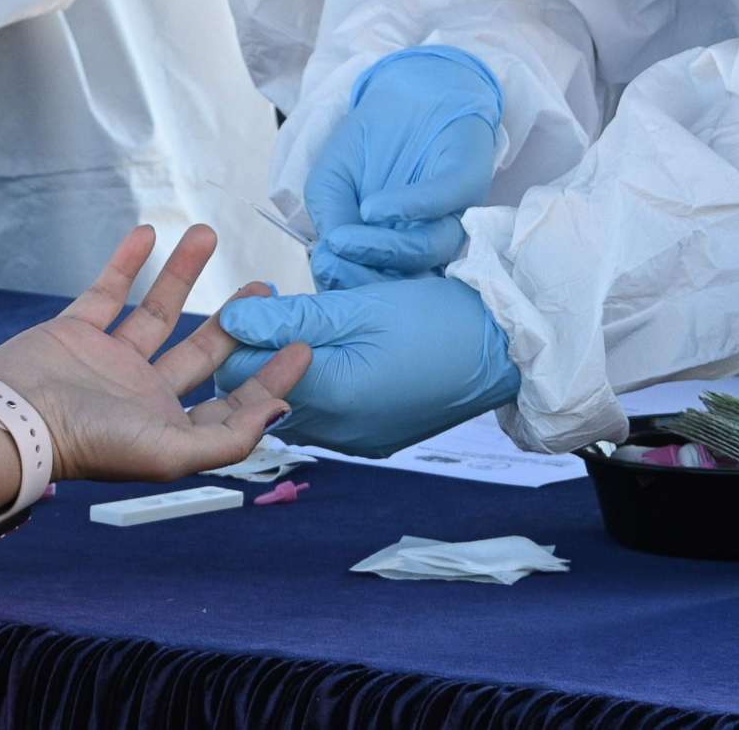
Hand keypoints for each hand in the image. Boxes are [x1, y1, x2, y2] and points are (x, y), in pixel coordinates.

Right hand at [0, 223, 312, 482]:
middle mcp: (144, 394)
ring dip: (183, 273)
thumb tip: (279, 410)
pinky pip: (109, 290)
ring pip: (158, 311)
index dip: (269, 378)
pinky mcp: (77, 332)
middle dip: (235, 322)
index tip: (302, 345)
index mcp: (168, 428)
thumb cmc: (89, 444)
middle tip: (264, 290)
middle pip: (202, 353)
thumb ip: (228, 438)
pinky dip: (127, 262)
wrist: (11, 420)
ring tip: (207, 233)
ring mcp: (110, 361)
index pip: (231, 403)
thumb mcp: (170, 453)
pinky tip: (149, 234)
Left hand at [212, 275, 521, 457]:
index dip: (242, 332)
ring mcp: (356, 441)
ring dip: (289, 367)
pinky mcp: (373, 439)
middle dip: (262, 349)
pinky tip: (339, 353)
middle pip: (262, 395)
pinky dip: (319, 383)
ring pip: (292, 404)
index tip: (263, 296)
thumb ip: (292, 318)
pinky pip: (325, 414)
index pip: (242, 378)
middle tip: (282, 304)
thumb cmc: (438, 321)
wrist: (507, 352)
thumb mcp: (361, 308)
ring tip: (315, 325)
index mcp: (330, 399)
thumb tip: (232, 320)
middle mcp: (336, 433)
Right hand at [303, 46, 502, 290]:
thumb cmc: (370, 140)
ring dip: (384, 248)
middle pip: (409, 275)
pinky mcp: (467, 178)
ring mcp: (453, 210)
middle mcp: (431, 234)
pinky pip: (445, 200)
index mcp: (400, 245)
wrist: (409, 90)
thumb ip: (329, 216)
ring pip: (429, 247)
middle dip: (366, 276)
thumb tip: (329, 253)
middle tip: (332, 266)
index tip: (322, 275)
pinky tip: (375, 208)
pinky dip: (410, 208)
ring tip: (345, 239)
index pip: (381, 280)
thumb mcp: (331, 178)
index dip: (351, 284)